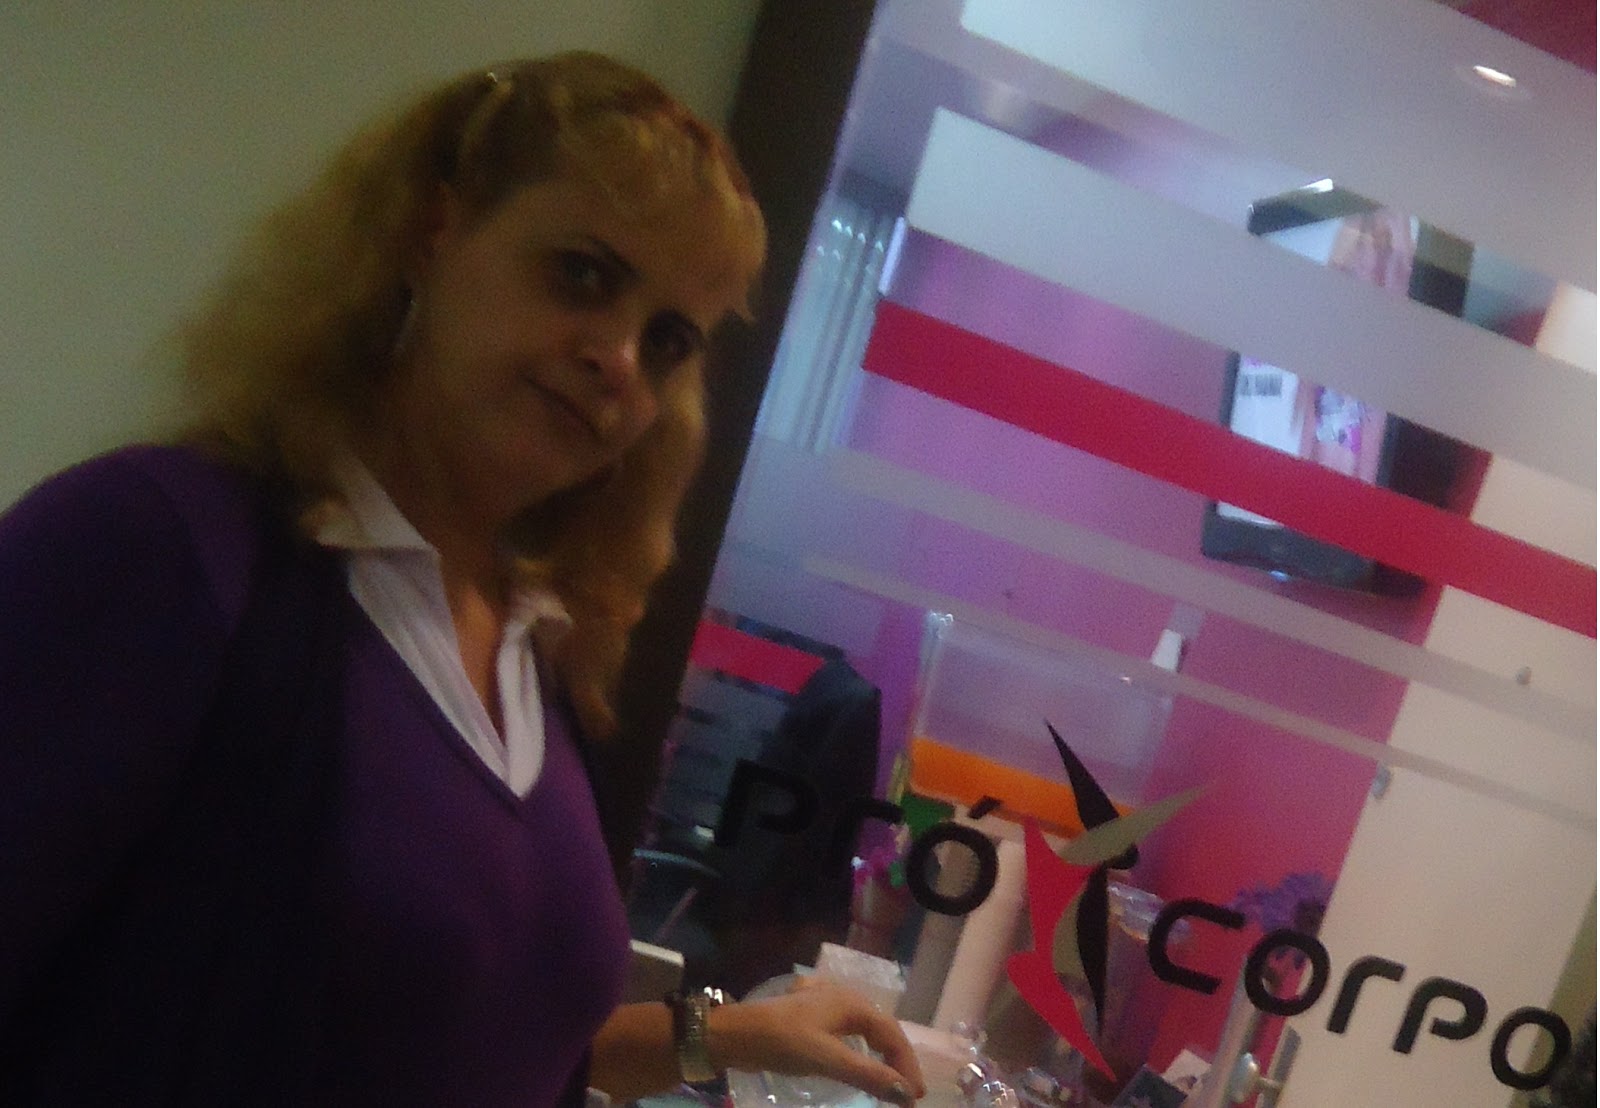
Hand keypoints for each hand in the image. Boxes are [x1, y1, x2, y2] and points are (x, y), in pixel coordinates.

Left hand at [707, 979, 925, 1104]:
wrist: (735, 1034)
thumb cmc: (783, 1041)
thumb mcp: (828, 1059)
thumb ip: (869, 1074)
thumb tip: (906, 1093)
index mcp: (853, 1003)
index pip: (893, 1035)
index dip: (907, 1066)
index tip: (914, 1097)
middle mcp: (844, 998)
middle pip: (882, 1030)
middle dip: (896, 1060)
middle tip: (906, 1093)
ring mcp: (825, 1004)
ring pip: (864, 1029)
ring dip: (879, 1054)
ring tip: (888, 1078)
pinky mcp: (810, 1015)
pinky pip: (847, 1030)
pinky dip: (859, 1046)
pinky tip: (855, 1053)